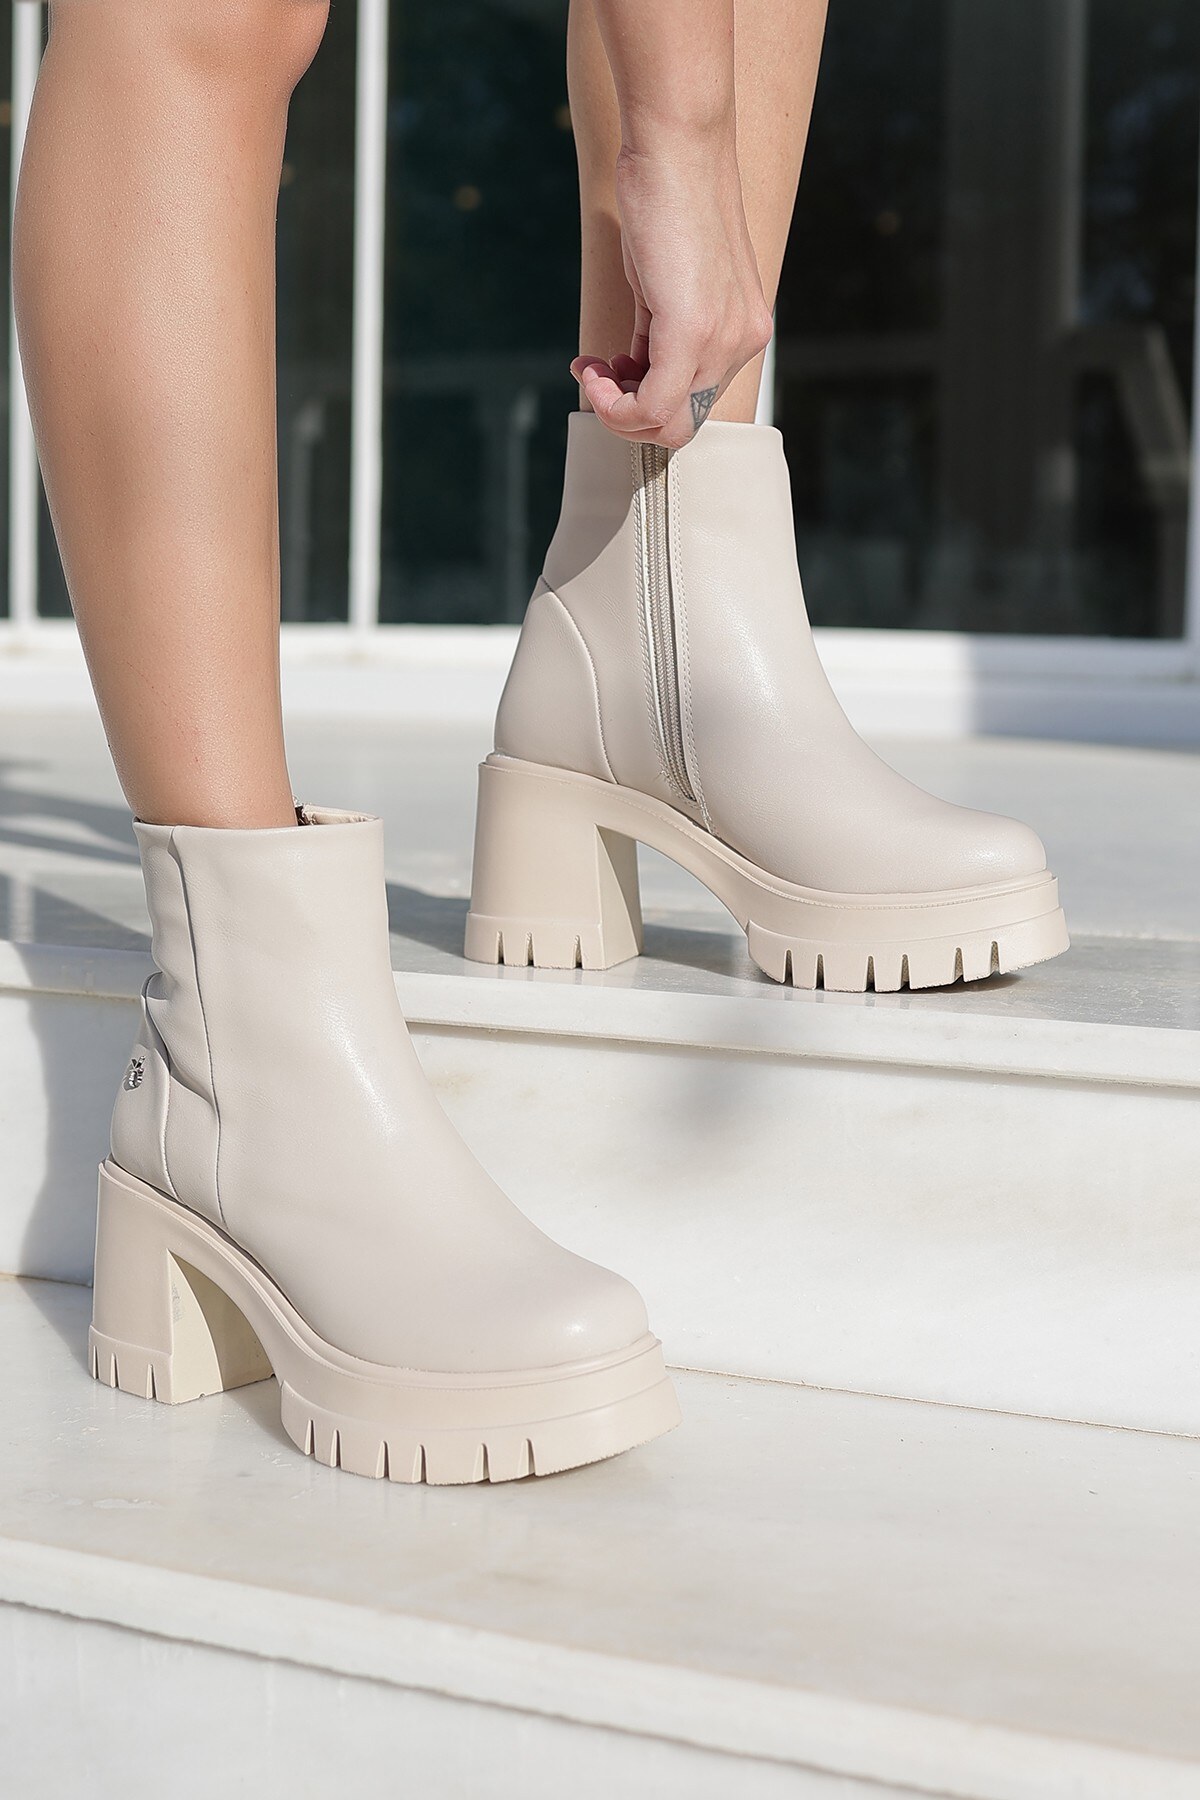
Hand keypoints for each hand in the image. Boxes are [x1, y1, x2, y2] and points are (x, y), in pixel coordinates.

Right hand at [572, 138, 772, 449]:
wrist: (677, 144)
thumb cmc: (667, 198)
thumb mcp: (664, 283)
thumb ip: (658, 333)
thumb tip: (632, 371)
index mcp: (745, 329)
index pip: (696, 400)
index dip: (643, 399)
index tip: (608, 369)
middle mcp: (743, 341)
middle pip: (682, 424)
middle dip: (627, 415)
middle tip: (596, 377)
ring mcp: (723, 340)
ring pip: (667, 425)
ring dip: (615, 410)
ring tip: (592, 369)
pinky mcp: (692, 332)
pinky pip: (652, 407)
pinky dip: (613, 404)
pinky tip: (591, 370)